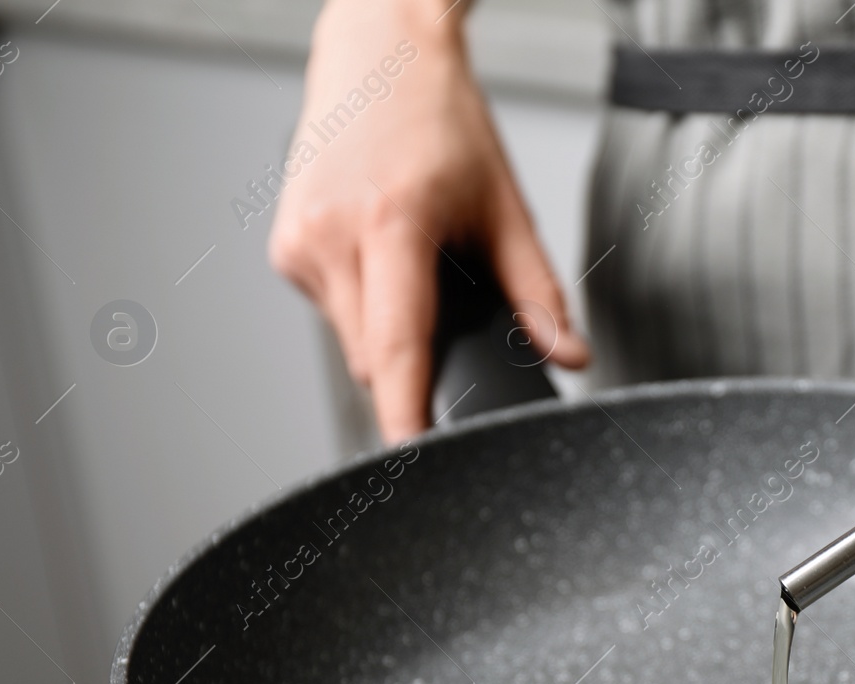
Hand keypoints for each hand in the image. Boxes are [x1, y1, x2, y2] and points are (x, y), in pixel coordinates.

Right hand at [269, 0, 588, 442]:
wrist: (379, 54)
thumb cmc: (440, 119)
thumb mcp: (506, 207)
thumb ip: (540, 294)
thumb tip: (570, 354)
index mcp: (390, 224)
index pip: (396, 349)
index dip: (407, 414)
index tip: (415, 459)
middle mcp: (331, 235)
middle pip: (377, 360)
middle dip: (417, 358)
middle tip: (449, 303)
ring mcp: (297, 243)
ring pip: (351, 343)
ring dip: (388, 331)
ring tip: (414, 262)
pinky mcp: (283, 248)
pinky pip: (332, 314)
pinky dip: (364, 304)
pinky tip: (381, 253)